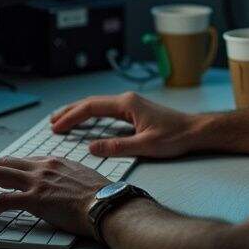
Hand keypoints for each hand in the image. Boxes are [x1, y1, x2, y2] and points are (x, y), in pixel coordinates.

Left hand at [0, 156, 108, 236]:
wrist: (107, 205)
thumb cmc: (101, 197)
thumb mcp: (83, 177)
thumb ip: (67, 177)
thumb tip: (63, 185)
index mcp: (54, 161)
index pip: (23, 161)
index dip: (8, 170)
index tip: (0, 179)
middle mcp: (43, 167)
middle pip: (5, 163)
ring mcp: (37, 182)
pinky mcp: (34, 199)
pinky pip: (1, 201)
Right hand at [50, 91, 201, 158]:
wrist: (196, 131)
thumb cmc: (175, 137)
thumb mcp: (146, 146)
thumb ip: (117, 147)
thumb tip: (91, 148)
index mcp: (127, 104)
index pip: (91, 107)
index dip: (71, 117)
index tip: (56, 127)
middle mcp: (127, 100)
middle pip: (91, 103)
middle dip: (70, 112)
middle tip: (52, 123)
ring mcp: (131, 104)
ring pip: (98, 105)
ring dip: (79, 112)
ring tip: (62, 120)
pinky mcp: (135, 111)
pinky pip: (106, 111)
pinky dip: (92, 115)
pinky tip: (86, 122)